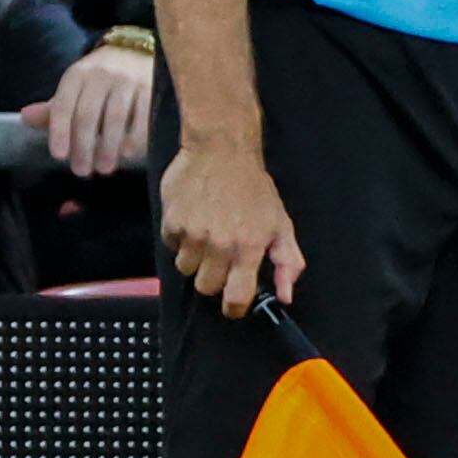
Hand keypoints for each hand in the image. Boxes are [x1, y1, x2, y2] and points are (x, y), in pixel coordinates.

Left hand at [23, 44, 154, 178]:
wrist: (136, 52)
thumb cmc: (99, 79)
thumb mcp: (74, 88)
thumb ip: (54, 108)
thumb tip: (26, 117)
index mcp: (77, 75)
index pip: (64, 105)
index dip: (59, 131)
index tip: (59, 156)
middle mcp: (101, 74)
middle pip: (88, 115)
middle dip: (83, 146)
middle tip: (81, 170)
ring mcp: (128, 80)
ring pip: (115, 118)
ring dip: (108, 147)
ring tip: (104, 167)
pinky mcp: (152, 87)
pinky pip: (142, 117)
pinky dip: (134, 137)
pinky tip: (127, 153)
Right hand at [160, 137, 303, 316]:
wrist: (221, 150)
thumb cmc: (254, 188)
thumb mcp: (281, 223)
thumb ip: (287, 261)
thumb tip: (286, 296)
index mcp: (248, 248)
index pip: (235, 298)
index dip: (234, 308)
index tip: (233, 304)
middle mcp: (219, 244)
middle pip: (206, 288)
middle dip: (214, 279)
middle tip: (222, 258)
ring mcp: (192, 234)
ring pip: (185, 270)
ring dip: (195, 259)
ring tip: (207, 236)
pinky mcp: (170, 222)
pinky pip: (170, 247)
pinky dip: (179, 239)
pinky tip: (193, 220)